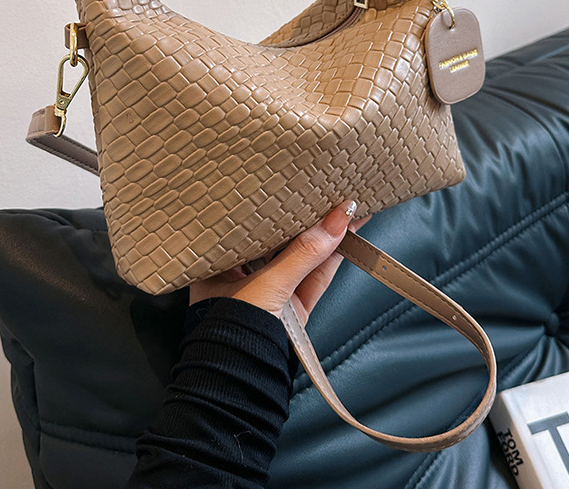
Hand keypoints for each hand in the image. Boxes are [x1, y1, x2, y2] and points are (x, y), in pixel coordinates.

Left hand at [189, 201, 370, 323]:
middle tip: (327, 188)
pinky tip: (348, 233)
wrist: (243, 385)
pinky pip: (314, 275)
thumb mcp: (267, 285)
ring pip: (301, 256)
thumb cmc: (234, 332)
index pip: (249, 223)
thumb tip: (337, 219)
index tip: (295, 183)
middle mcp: (243, 274)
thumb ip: (303, 253)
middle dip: (305, 216)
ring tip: (347, 205)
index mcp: (220, 262)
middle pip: (279, 238)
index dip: (273, 203)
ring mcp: (271, 291)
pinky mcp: (293, 308)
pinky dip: (332, 257)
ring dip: (326, 234)